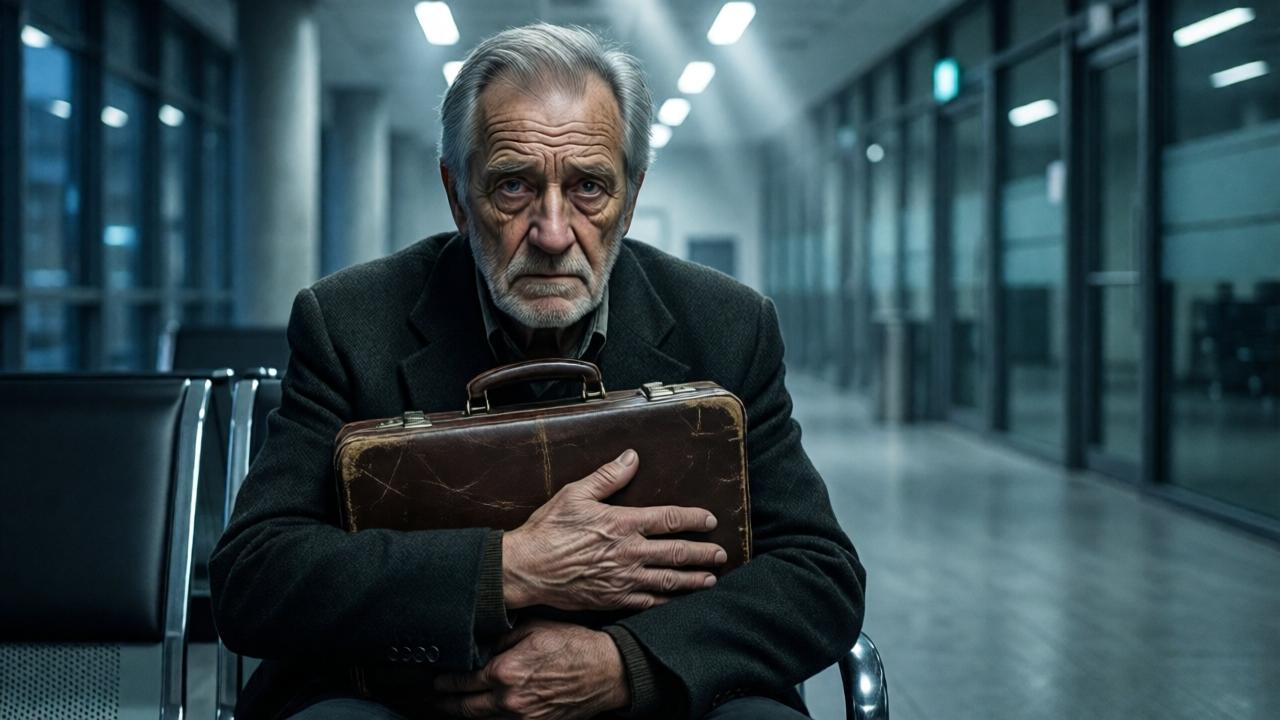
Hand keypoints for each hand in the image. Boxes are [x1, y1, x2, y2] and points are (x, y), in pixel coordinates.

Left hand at [433, 619, 627, 719]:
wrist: (607, 671)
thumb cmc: (573, 645)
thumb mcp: (534, 628)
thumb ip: (501, 636)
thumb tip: (478, 642)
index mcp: (506, 672)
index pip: (464, 681)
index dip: (447, 681)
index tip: (438, 679)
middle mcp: (511, 699)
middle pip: (467, 707)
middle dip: (448, 702)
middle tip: (436, 697)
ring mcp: (524, 717)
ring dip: (466, 713)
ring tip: (455, 706)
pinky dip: (491, 719)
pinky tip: (485, 712)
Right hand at [502, 449, 727, 611]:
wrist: (527, 569)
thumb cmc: (548, 529)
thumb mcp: (576, 494)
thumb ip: (608, 476)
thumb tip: (631, 457)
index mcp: (623, 524)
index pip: (669, 519)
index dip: (693, 519)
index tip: (710, 520)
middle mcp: (629, 553)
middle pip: (677, 553)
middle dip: (703, 553)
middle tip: (720, 554)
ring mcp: (623, 579)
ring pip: (668, 580)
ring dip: (693, 580)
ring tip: (710, 580)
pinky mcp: (613, 599)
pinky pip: (648, 602)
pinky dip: (667, 602)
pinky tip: (678, 602)